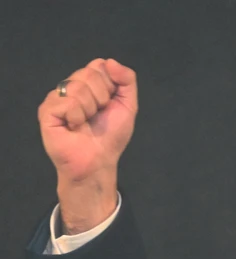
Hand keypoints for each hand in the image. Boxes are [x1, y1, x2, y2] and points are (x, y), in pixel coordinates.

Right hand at [37, 58, 138, 232]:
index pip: (99, 65)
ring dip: (90, 109)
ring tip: (85, 123)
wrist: (98, 160)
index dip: (110, 85)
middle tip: (97, 115)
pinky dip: (77, 117)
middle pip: (88, 74)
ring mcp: (57, 97)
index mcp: (88, 83)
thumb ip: (127, 80)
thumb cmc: (111, 136)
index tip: (110, 103)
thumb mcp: (128, 105)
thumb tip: (110, 61)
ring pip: (78, 87)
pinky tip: (73, 127)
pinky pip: (67, 102)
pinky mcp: (46, 110)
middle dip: (101, 97)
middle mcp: (71, 87)